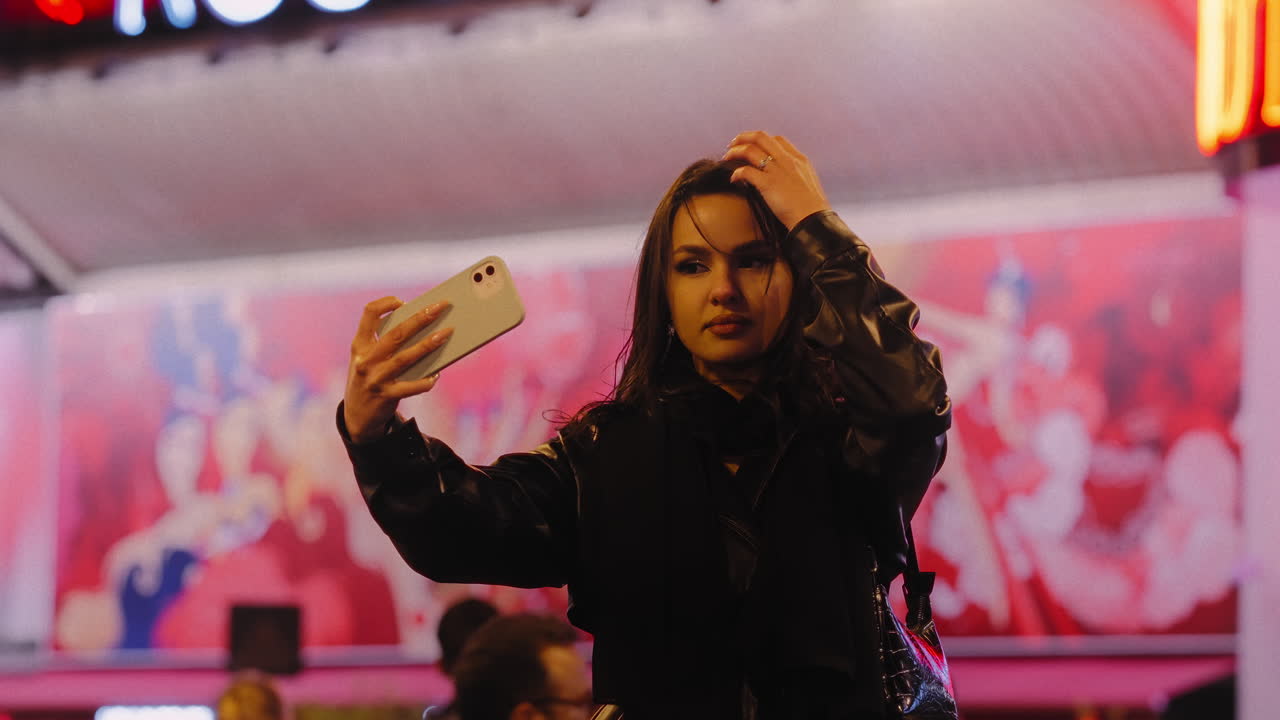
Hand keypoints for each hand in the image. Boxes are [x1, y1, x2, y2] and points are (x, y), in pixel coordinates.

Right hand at [344, 296, 452, 443]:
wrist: (356, 416)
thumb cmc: (370, 379)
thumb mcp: (368, 359)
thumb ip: (385, 344)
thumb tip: (423, 329)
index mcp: (359, 345)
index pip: (369, 314)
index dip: (385, 304)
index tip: (402, 302)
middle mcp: (365, 360)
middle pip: (396, 334)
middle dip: (420, 318)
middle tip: (440, 307)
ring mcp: (375, 378)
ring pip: (406, 357)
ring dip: (428, 344)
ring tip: (446, 333)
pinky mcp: (386, 396)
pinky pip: (412, 386)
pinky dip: (426, 380)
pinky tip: (437, 374)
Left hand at [722, 131, 831, 230]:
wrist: (812, 219)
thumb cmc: (810, 208)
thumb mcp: (807, 183)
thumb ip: (795, 175)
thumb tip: (782, 177)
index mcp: (798, 159)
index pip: (777, 139)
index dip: (761, 139)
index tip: (751, 145)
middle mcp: (787, 160)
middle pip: (761, 137)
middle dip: (743, 137)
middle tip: (732, 144)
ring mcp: (777, 170)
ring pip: (750, 150)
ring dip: (734, 152)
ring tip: (726, 158)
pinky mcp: (768, 184)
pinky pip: (745, 171)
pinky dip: (736, 173)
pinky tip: (733, 179)